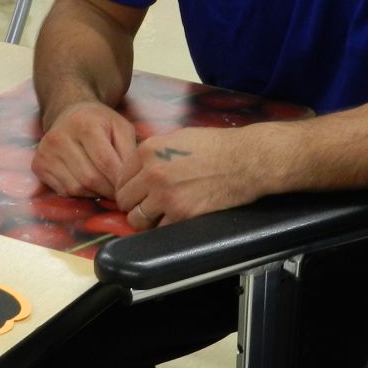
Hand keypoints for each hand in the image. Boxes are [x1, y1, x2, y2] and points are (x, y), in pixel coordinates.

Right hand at [32, 100, 137, 199]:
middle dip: (109, 190)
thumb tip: (131, 181)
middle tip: (119, 193)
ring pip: (76, 188)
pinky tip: (88, 185)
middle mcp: (59, 137)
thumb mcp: (121, 128)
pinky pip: (63, 191)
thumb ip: (130, 151)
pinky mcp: (38, 165)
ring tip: (105, 188)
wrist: (69, 113)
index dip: (120, 181)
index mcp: (83, 124)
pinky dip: (80, 194)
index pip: (106, 163)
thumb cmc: (100, 123)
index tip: (129, 187)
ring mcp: (45, 152)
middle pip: (90, 178)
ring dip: (95, 194)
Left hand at [112, 125, 267, 228]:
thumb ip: (155, 152)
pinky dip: (164, 228)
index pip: (121, 176)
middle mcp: (152, 173)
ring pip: (136, 219)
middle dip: (133, 204)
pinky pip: (159, 230)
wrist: (246, 160)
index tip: (135, 193)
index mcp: (148, 151)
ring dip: (144, 220)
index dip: (127, 186)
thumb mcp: (178, 137)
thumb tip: (140, 168)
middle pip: (124, 199)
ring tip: (156, 217)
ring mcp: (165, 196)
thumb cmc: (217, 146)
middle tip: (145, 206)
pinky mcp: (181, 214)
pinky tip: (173, 220)